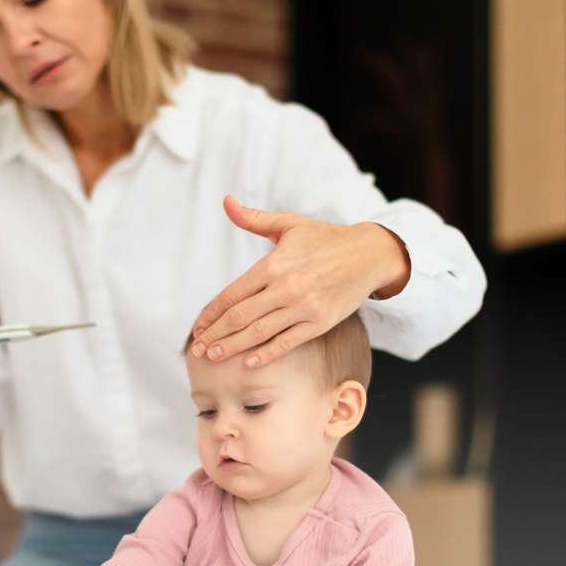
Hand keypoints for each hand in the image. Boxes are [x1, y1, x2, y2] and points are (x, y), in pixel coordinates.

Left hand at [190, 195, 409, 368]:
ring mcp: (304, 307)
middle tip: (197, 349)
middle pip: (241, 317)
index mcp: (274, 264)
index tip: (198, 326)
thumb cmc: (325, 237)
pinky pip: (288, 342)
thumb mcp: (289, 223)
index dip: (212, 313)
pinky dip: (267, 354)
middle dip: (215, 335)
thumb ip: (254, 218)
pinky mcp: (321, 322)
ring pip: (260, 332)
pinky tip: (248, 363)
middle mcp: (286, 287)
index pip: (233, 294)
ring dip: (233, 347)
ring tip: (213, 357)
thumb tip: (226, 202)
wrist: (369, 254)